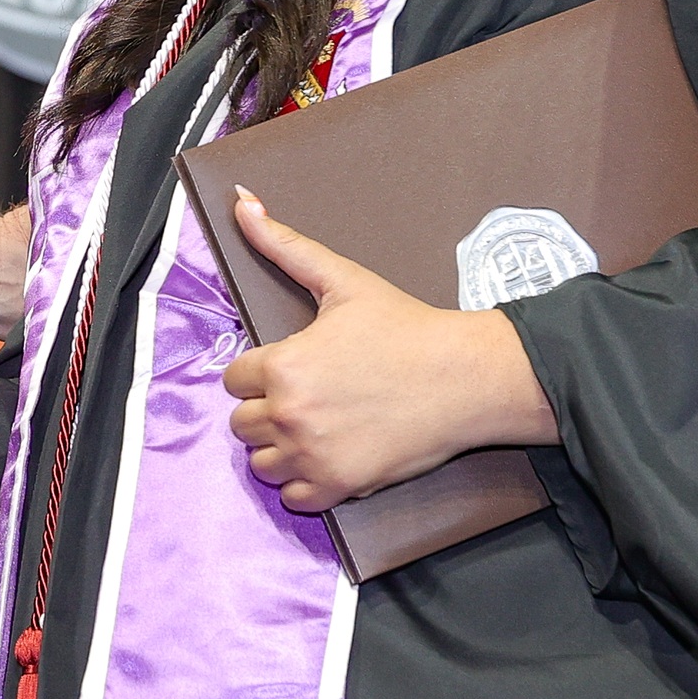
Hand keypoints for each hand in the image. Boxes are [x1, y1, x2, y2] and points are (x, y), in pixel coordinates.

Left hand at [218, 193, 558, 514]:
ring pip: (261, 463)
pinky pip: (293, 498)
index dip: (262, 372)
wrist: (464, 378)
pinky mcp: (339, 487)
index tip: (294, 367)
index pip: (233, 380)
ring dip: (279, 448)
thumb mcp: (342, 279)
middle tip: (308, 397)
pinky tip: (327, 457)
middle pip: (241, 423)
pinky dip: (303, 484)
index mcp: (282, 365)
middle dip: (267, 409)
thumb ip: (283, 244)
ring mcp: (312, 455)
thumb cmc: (405, 327)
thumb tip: (240, 200)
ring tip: (315, 427)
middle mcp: (289, 414)